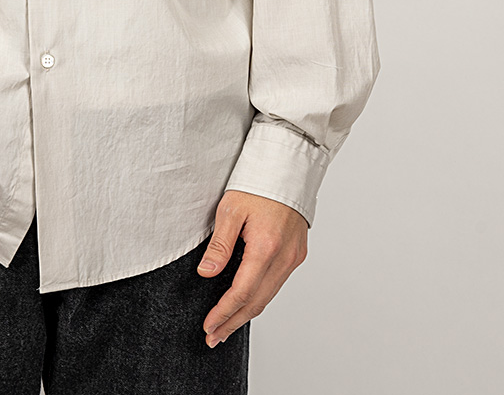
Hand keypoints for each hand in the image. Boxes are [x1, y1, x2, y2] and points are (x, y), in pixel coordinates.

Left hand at [197, 189, 307, 346]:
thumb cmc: (257, 182)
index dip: (224, 312)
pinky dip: (260, 297)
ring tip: (226, 326)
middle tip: (214, 336)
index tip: (209, 326)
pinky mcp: (297, 253)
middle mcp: (285, 258)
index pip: (242, 292)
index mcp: (266, 247)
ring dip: (247, 313)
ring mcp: (294, 257)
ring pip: (269, 296)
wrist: (288, 166)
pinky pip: (277, 283)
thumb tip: (206, 273)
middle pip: (257, 302)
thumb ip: (219, 244)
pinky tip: (247, 302)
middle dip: (234, 322)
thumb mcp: (230, 209)